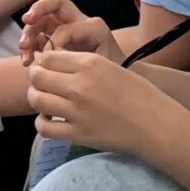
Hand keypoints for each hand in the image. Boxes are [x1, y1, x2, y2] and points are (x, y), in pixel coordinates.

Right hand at [18, 0, 116, 63]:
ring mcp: (65, 29)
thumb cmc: (111, 71)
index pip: (66, 25)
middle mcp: (77, 22)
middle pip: (54, 3)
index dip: (56, 41)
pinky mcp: (55, 40)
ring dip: (28, 32)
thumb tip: (54, 57)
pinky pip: (37, 36)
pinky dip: (28, 45)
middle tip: (27, 20)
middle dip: (38, 9)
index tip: (55, 59)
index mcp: (91, 27)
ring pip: (41, 20)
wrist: (115, 80)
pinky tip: (26, 61)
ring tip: (23, 49)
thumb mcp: (101, 65)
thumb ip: (80, 59)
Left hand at [26, 46, 167, 152]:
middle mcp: (79, 85)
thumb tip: (55, 64)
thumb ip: (82, 64)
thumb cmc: (137, 92)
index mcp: (89, 63)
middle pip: (38, 76)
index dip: (43, 61)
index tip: (46, 67)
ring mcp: (76, 110)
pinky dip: (42, 123)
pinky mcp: (77, 133)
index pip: (48, 57)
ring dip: (36, 98)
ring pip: (37, 99)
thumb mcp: (110, 66)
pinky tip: (50, 120)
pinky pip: (44, 127)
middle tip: (41, 83)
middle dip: (35, 78)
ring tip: (43, 100)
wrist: (154, 123)